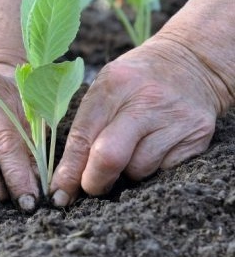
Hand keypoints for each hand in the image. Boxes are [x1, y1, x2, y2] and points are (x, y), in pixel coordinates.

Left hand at [50, 35, 222, 205]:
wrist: (190, 62)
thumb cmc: (136, 79)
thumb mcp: (108, 85)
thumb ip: (88, 124)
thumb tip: (66, 176)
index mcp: (114, 84)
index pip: (83, 136)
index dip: (69, 171)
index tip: (59, 193)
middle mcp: (145, 100)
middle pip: (109, 157)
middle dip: (94, 181)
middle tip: (90, 186)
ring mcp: (174, 119)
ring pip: (138, 170)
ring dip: (128, 172)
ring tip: (132, 148)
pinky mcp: (197, 136)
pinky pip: (165, 171)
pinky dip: (154, 168)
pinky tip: (156, 147)